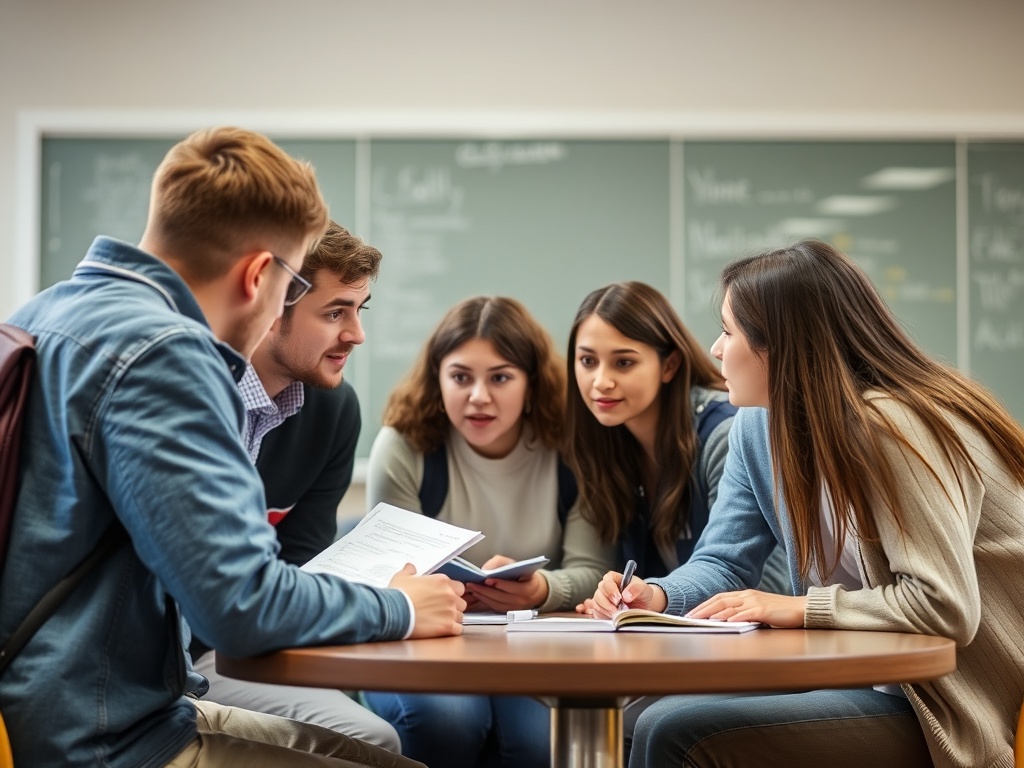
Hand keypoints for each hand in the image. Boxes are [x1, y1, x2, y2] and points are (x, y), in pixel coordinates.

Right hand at [389, 563, 466, 637]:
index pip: (459, 587)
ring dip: (452, 619)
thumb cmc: (399, 596)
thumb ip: (409, 571)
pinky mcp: (448, 626)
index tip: (444, 597)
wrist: (394, 613)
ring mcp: (450, 611)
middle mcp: (450, 595)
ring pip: (460, 616)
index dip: (453, 593)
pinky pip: (458, 629)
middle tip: (441, 610)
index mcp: (442, 582)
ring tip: (439, 621)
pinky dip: (452, 630)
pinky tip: (442, 629)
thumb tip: (410, 567)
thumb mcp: (402, 578)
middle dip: (454, 607)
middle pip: (461, 602)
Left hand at [465, 571, 547, 611]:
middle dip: (485, 590)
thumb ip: (500, 563)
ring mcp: (515, 608)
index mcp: (529, 587)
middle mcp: (523, 600)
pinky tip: (477, 594)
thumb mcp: (515, 564)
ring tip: (472, 588)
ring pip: (496, 604)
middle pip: (502, 597)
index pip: (515, 588)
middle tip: (472, 584)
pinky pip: (495, 607)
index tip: (487, 579)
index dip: (501, 584)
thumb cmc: (523, 574)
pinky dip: (484, 601)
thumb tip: (486, 568)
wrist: (534, 590)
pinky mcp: (508, 612)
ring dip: (482, 596)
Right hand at [576, 570, 666, 618]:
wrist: (646, 606)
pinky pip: (596, 613)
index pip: (607, 581)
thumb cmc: (645, 594)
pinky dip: (601, 616)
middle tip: (617, 610)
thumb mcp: (645, 589)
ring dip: (606, 611)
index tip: (618, 598)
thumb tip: (626, 594)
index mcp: (614, 579)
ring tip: (617, 615)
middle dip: (607, 603)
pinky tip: (606, 617)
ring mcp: (603, 599)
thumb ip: (637, 588)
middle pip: (599, 593)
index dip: (611, 590)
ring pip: (597, 604)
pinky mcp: (602, 610)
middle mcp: (606, 588)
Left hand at [686, 590, 805, 627]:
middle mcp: (748, 595)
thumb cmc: (780, 612)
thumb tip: (727, 622)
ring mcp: (755, 602)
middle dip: (703, 609)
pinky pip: (746, 614)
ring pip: (729, 607)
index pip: (719, 598)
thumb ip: (744, 613)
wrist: (802, 608)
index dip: (704, 605)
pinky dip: (734, 618)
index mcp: (745, 594)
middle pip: (720, 601)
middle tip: (689, 617)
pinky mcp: (764, 610)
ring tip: (700, 620)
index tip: (691, 613)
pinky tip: (725, 623)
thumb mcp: (759, 610)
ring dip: (713, 614)